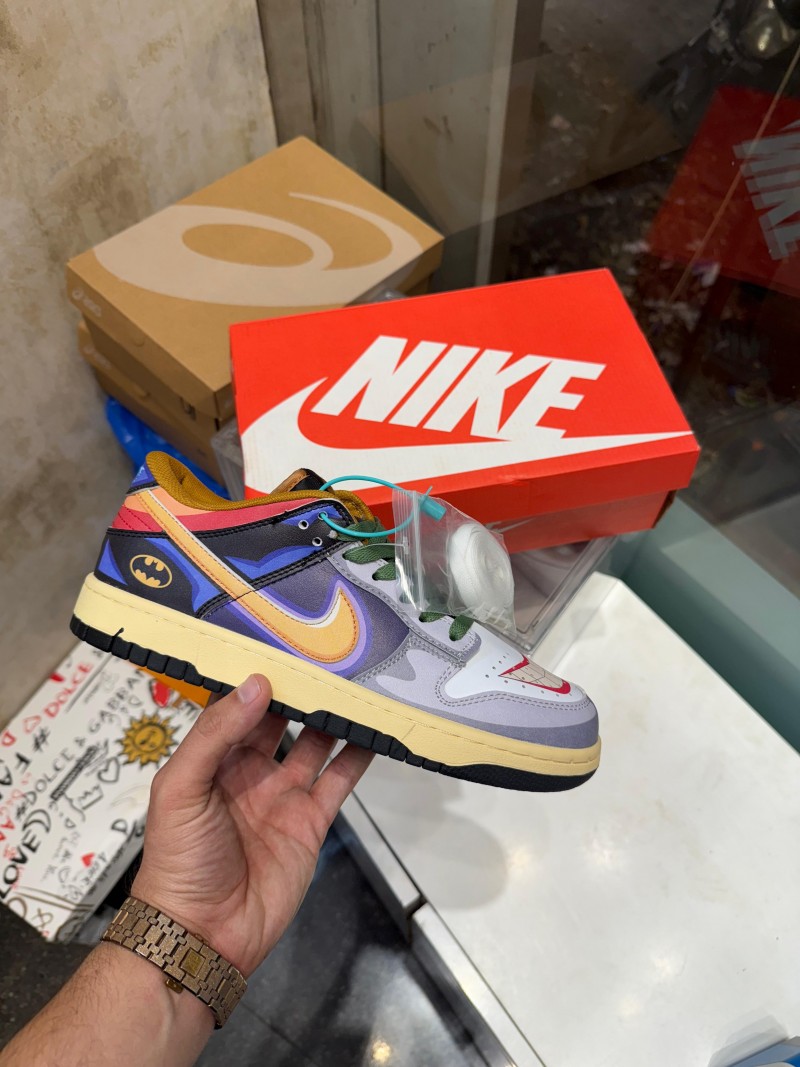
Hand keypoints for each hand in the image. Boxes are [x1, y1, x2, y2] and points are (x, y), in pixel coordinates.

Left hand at [131, 674, 372, 975]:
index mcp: (213, 758)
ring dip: (334, 716)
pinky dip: (359, 756)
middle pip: (281, 718)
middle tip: (329, 654)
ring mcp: (283, 795)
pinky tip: (376, 730)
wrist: (203, 935)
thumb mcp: (180, 788)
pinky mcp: (311, 821)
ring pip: (315, 743)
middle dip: (301, 689)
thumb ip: (215, 734)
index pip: (238, 705)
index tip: (282, 643)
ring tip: (358, 682)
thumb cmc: (178, 860)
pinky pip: (339, 781)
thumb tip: (256, 684)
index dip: (257, 676)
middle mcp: (250, 770)